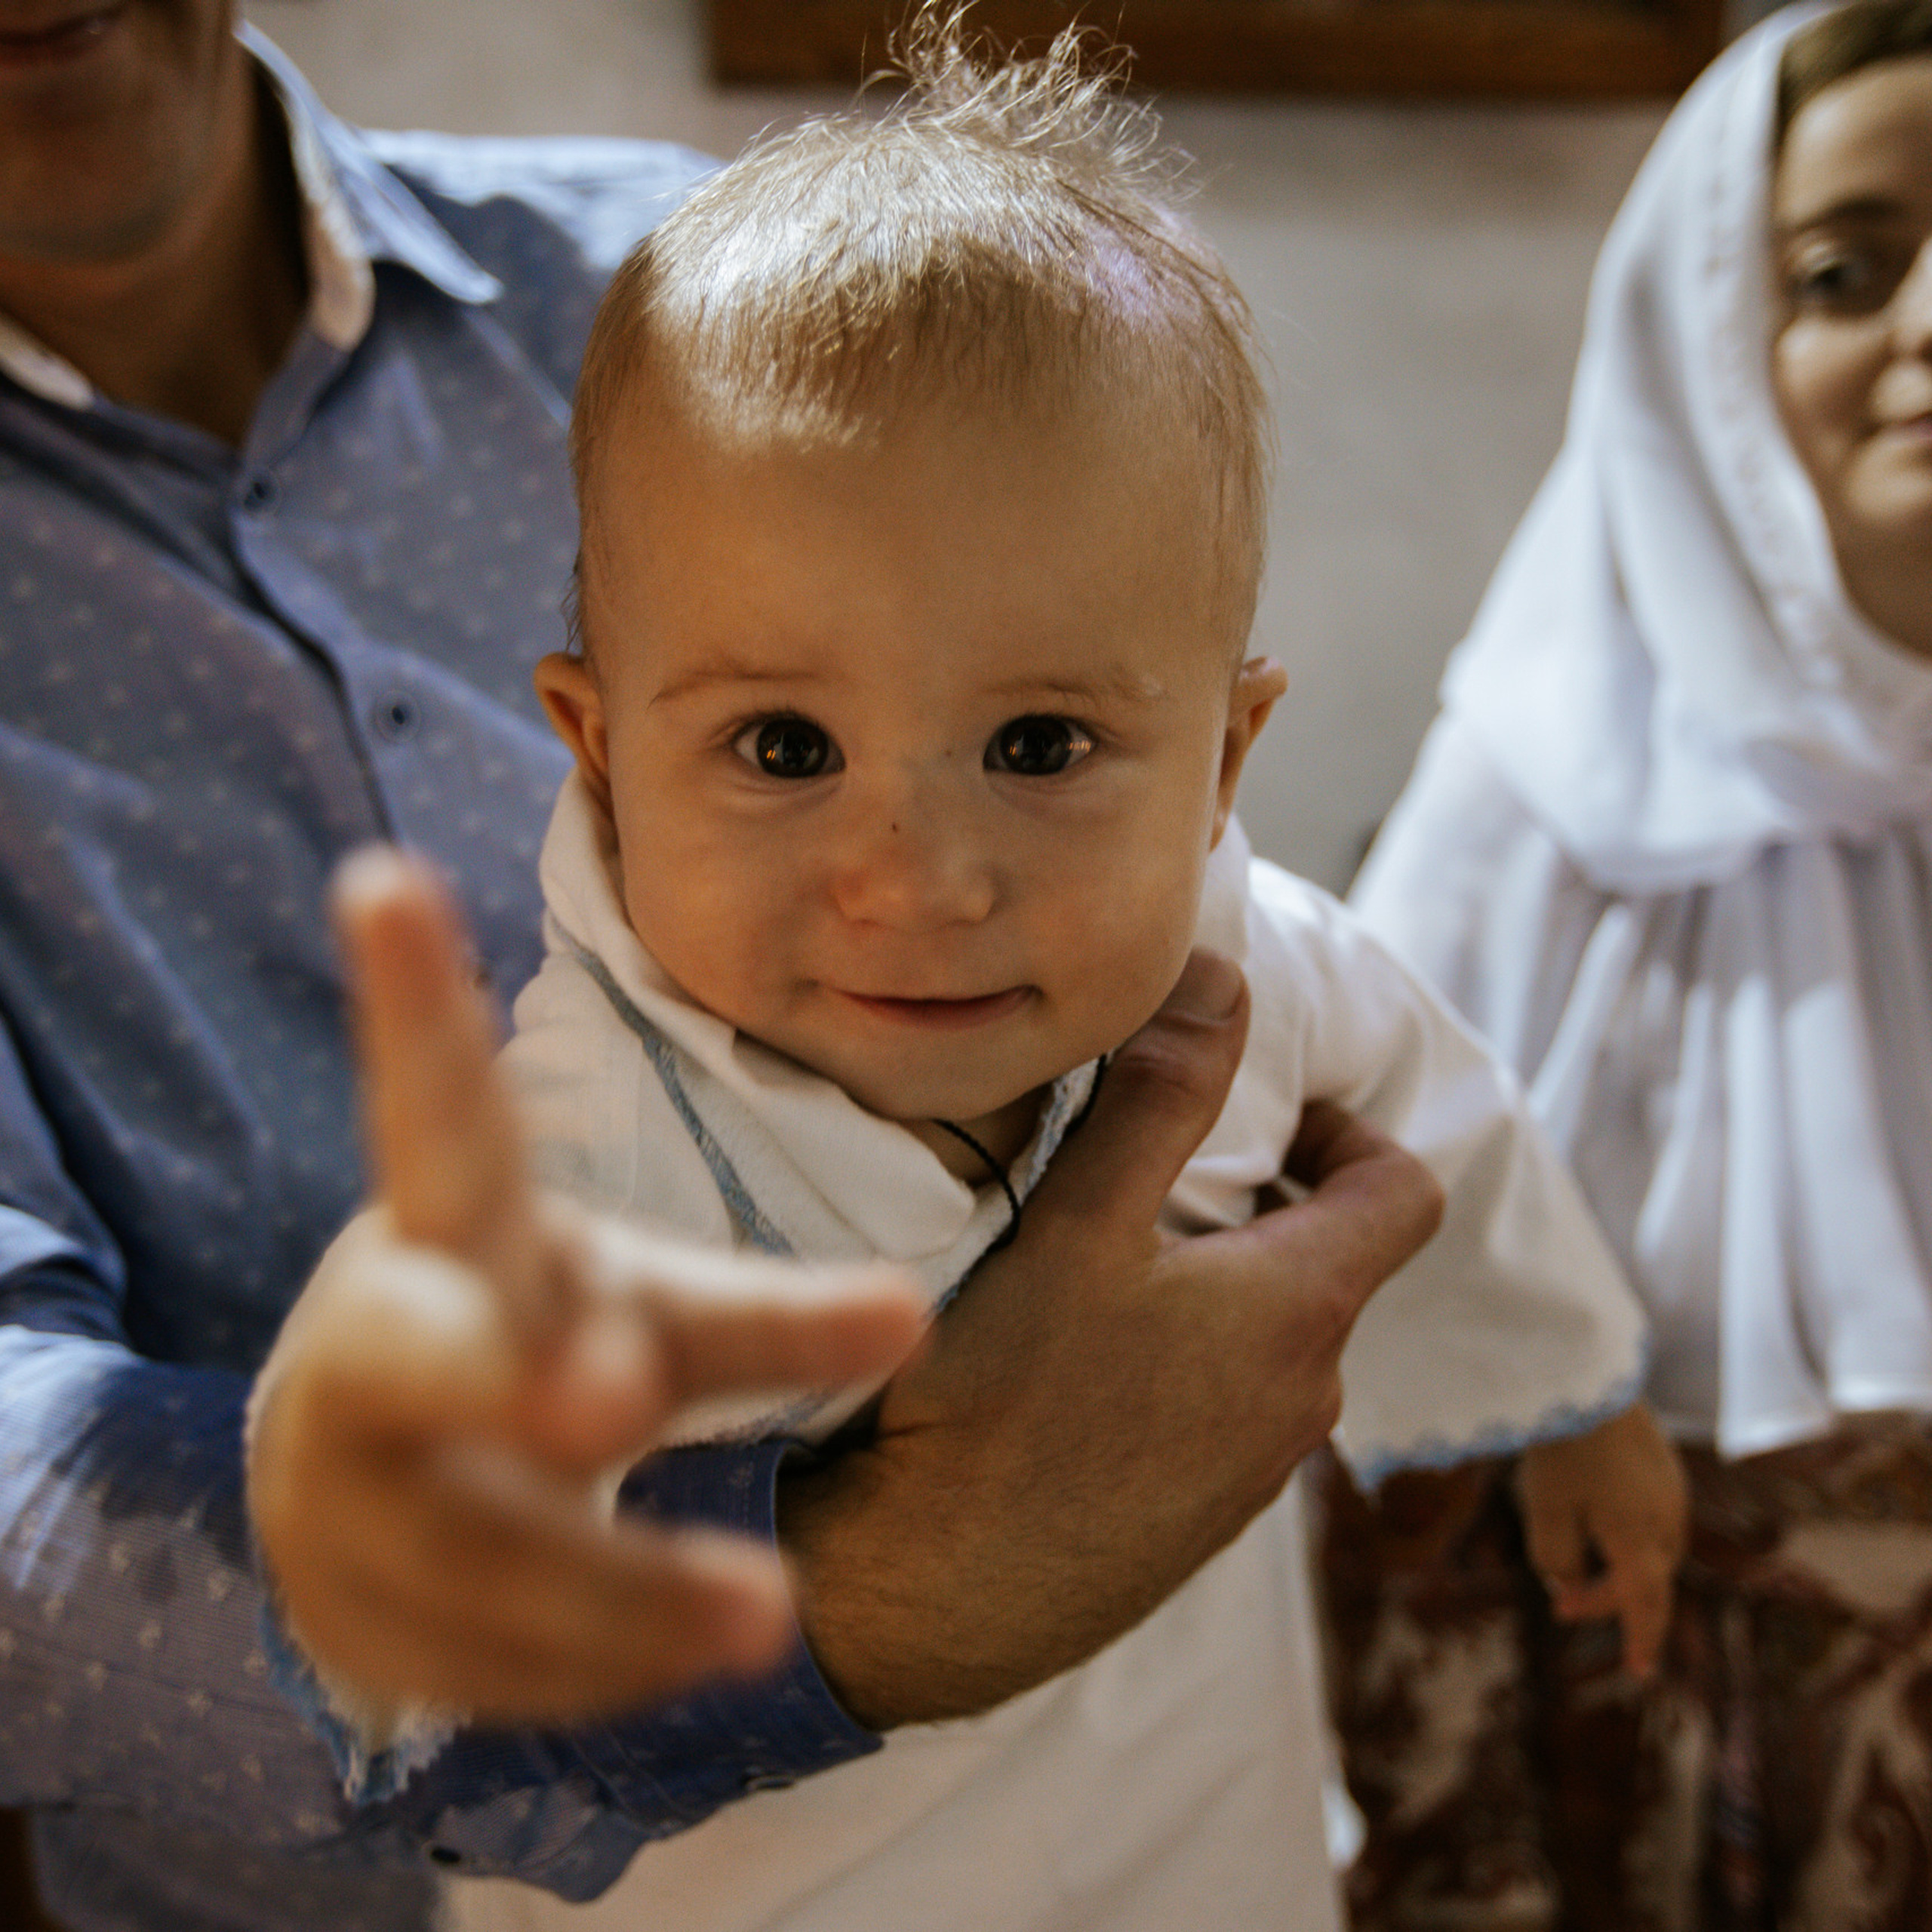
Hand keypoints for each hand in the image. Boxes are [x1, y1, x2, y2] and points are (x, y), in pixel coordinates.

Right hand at [246, 849, 923, 1724]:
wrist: (381, 1476)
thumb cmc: (540, 1337)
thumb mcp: (649, 1301)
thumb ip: (769, 1315)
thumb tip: (915, 1315)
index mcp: (451, 1233)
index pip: (434, 1116)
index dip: (406, 1005)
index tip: (384, 876)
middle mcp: (382, 1347)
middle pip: (417, 1349)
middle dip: (503, 1369)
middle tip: (606, 1390)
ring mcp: (349, 1492)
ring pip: (471, 1541)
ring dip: (609, 1581)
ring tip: (761, 1614)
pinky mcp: (358, 1613)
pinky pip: (484, 1658)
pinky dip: (594, 1665)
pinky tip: (692, 1664)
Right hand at [780, 949, 1445, 1729]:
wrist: (939, 1595)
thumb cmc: (1008, 1402)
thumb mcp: (1081, 1225)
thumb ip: (1162, 1097)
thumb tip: (1225, 981)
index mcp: (1302, 1311)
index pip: (1404, 1192)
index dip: (1354, 1130)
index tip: (1271, 1115)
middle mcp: (1306, 1397)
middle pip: (1328, 1263)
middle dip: (1258, 1204)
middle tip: (1151, 1177)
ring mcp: (1257, 1473)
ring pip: (1268, 1340)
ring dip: (1213, 1288)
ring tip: (1100, 1274)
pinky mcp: (1200, 1522)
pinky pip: (1223, 1410)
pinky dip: (1181, 1365)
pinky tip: (1079, 1373)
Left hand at [1515, 1402, 1688, 1679]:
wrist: (1587, 1377)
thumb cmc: (1564, 1448)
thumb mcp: (1545, 1512)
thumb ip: (1556, 1558)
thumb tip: (1565, 1582)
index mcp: (1641, 1541)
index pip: (1644, 1606)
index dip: (1640, 1640)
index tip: (1639, 1673)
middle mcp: (1667, 1520)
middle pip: (1647, 1580)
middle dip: (1608, 1599)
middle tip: (1561, 1607)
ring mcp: (1670, 1490)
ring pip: (1652, 1549)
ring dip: (1620, 1568)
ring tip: (1577, 1568)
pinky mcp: (1663, 1466)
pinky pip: (1653, 1517)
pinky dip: (1627, 1536)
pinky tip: (1596, 1521)